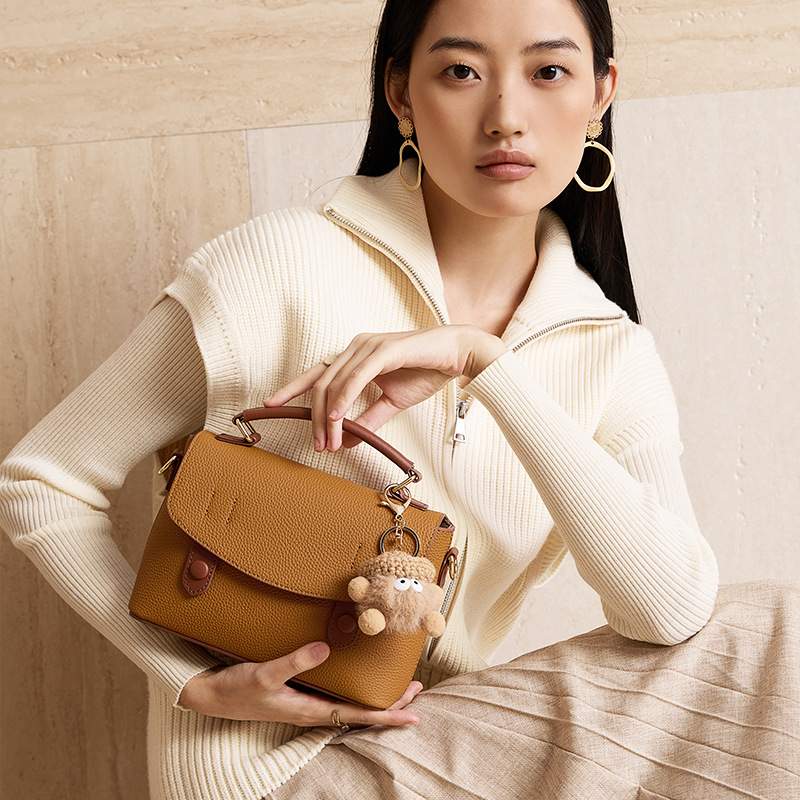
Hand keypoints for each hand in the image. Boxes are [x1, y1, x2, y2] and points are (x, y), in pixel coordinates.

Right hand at [178, 642, 421, 726]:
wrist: (211, 695)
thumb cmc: (237, 688)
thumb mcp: (265, 672)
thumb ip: (295, 660)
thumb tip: (327, 647)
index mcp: (310, 709)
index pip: (358, 716)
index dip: (387, 715)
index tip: (412, 715)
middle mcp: (313, 708)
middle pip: (361, 711)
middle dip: (390, 702)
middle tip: (416, 688)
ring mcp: (307, 701)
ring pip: (350, 702)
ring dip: (375, 695)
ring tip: (398, 684)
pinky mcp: (299, 692)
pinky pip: (335, 694)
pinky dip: (354, 687)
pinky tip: (359, 677)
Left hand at [263, 325, 505, 450]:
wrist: (457, 355)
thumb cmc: (426, 372)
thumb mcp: (391, 403)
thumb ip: (368, 420)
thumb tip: (349, 440)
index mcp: (355, 356)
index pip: (317, 373)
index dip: (292, 389)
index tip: (272, 405)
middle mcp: (356, 347)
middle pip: (321, 384)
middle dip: (315, 418)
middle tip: (318, 446)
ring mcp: (367, 346)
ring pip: (335, 384)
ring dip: (329, 417)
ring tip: (329, 442)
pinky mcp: (382, 350)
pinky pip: (355, 377)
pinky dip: (344, 399)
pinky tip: (338, 418)